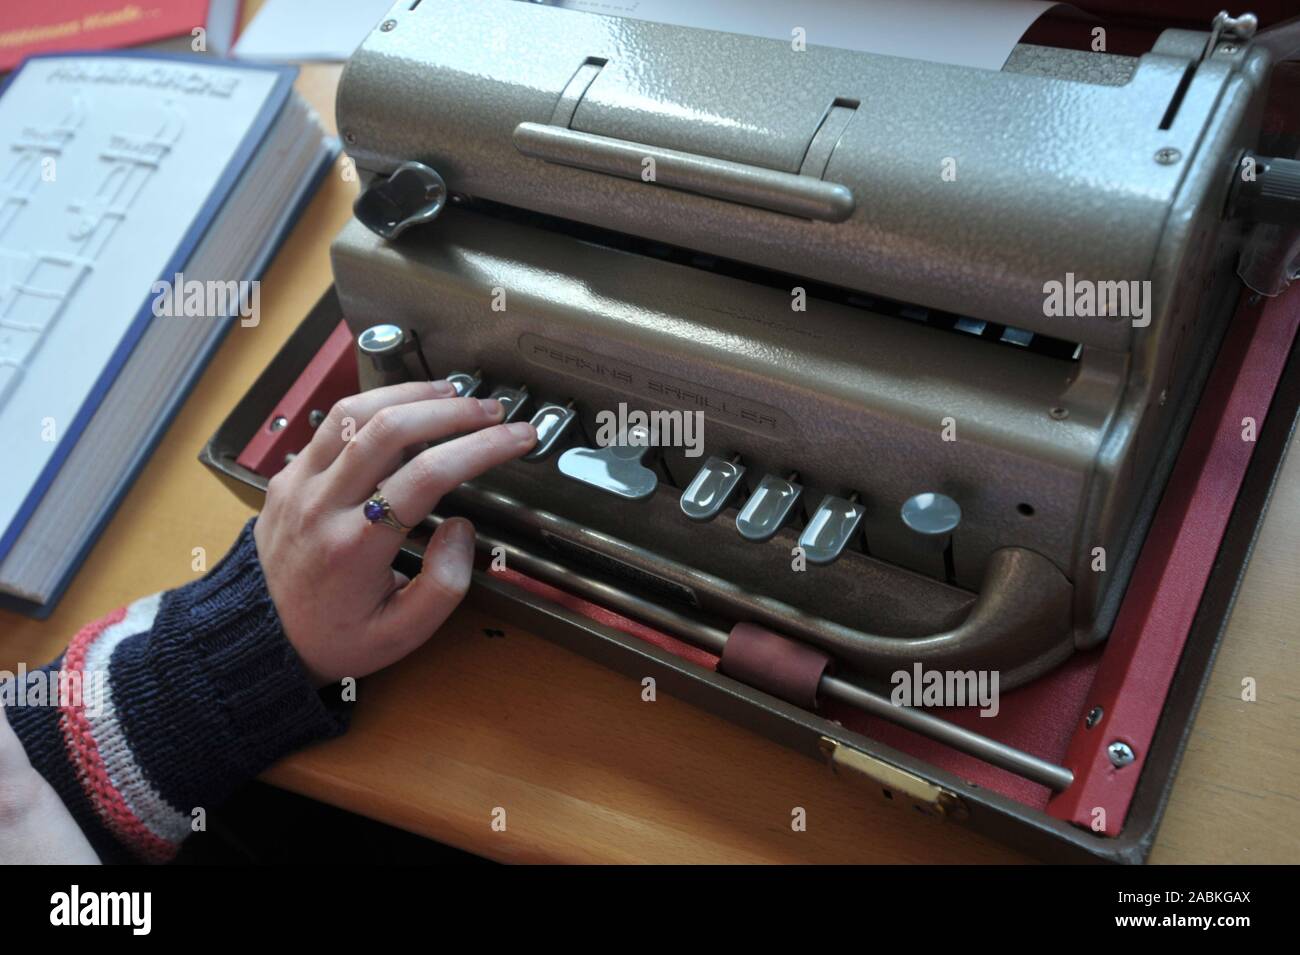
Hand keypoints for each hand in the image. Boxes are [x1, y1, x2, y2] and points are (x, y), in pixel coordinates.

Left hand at [254, 380, 536, 685]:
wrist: (260, 638)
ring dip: (410, 393)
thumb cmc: (336, 637)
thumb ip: (444, 585)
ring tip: (451, 394)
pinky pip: (332, 424)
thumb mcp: (402, 634)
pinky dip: (375, 406)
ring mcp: (299, 483)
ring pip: (355, 411)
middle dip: (453, 410)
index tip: (518, 438)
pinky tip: (404, 408)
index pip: (428, 475)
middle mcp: (322, 505)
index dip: (482, 447)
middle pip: (390, 428)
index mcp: (355, 546)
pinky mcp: (287, 474)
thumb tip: (460, 528)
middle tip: (492, 411)